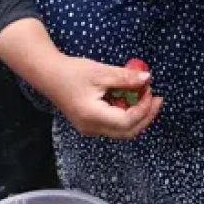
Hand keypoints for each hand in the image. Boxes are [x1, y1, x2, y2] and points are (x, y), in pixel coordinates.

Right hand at [38, 55, 162, 138]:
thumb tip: (148, 78)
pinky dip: (126, 114)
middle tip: (156, 98)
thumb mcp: (101, 72)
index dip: (144, 108)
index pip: (128, 121)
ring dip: (137, 116)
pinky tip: (130, 98)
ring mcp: (89, 128)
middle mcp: (91, 127)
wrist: (47, 74)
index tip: (150, 90)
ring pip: (122, 131)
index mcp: (93, 116)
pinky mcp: (89, 124)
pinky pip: (113, 125)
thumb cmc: (71, 71)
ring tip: (144, 96)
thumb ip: (125, 78)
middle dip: (146, 116)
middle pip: (128, 132)